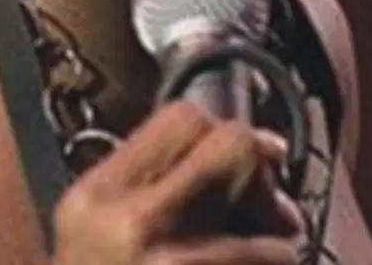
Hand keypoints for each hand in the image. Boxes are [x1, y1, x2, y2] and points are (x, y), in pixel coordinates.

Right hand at [51, 100, 303, 264]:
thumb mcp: (93, 227)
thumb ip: (150, 181)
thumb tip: (253, 148)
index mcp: (100, 196)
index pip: (184, 120)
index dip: (225, 130)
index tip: (249, 155)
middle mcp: (133, 226)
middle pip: (234, 152)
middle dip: (264, 178)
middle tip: (269, 205)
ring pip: (271, 236)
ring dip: (277, 252)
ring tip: (258, 262)